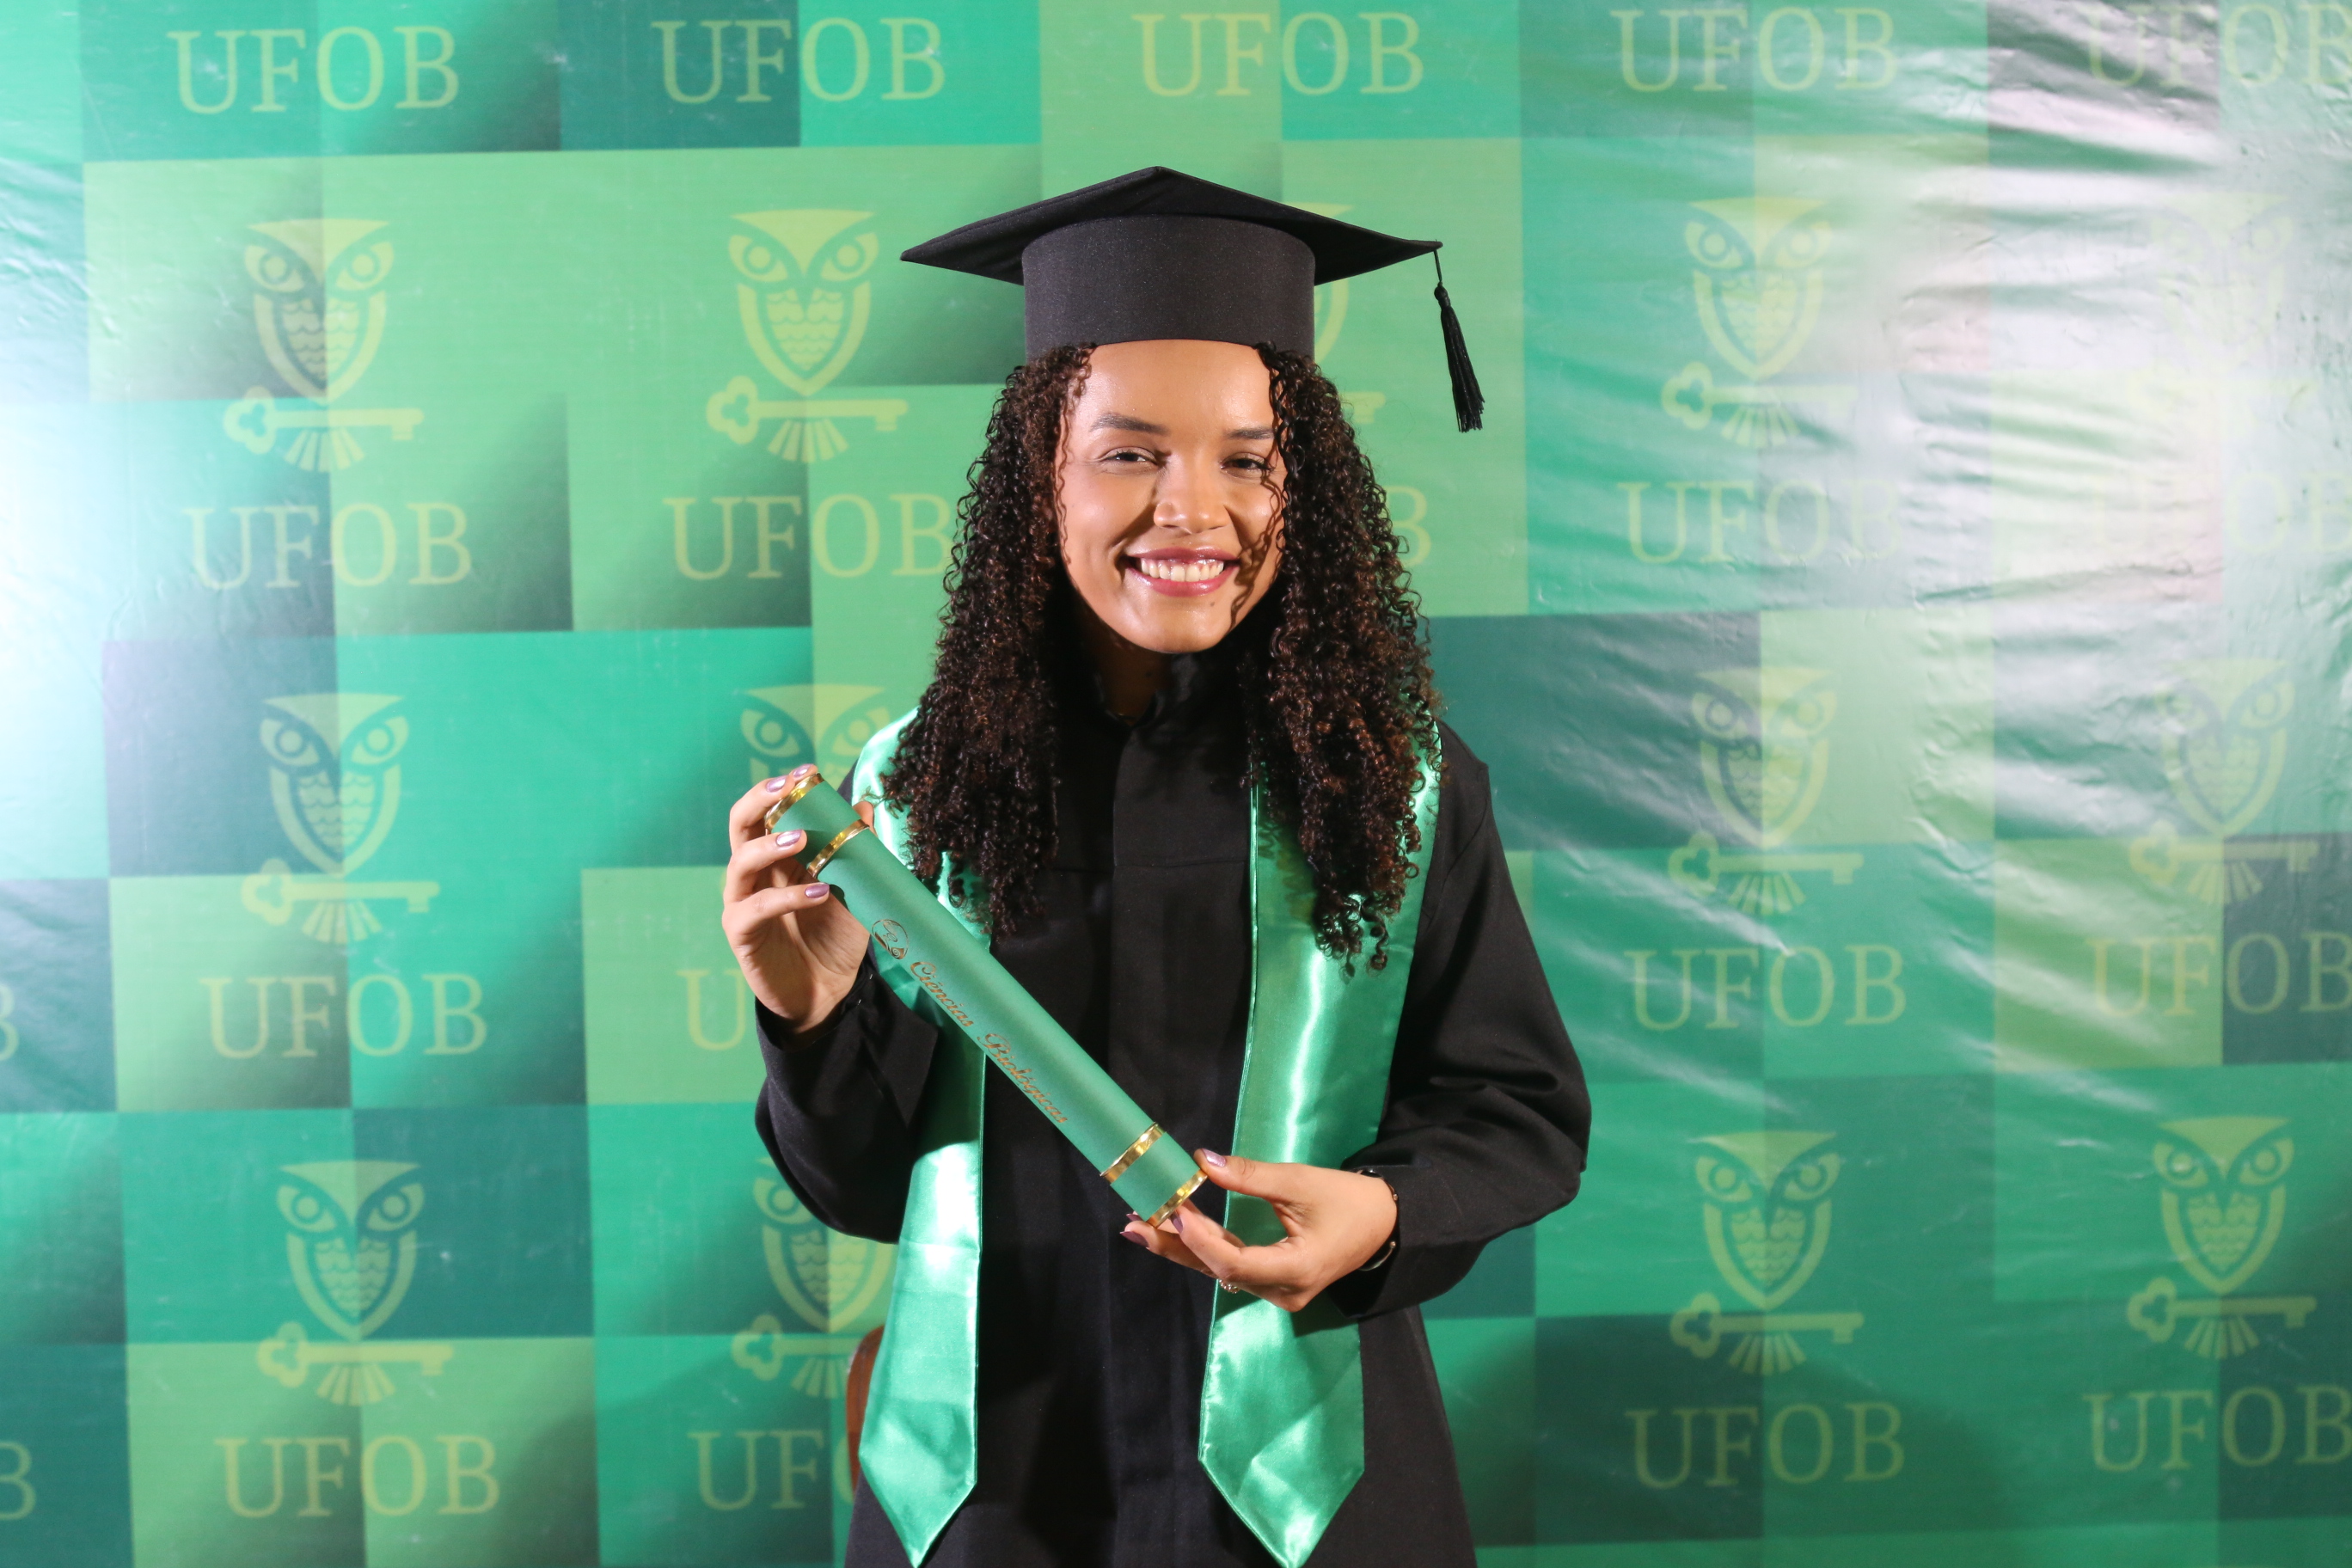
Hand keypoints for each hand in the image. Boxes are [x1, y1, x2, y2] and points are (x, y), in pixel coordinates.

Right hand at [723, 765, 874, 1033]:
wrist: (829, 993)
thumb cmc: (835, 937)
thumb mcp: (855, 891)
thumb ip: (858, 852)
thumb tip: (866, 807)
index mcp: (777, 857)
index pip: (768, 812)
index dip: (782, 788)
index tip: (809, 769)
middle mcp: (754, 874)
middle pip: (741, 825)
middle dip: (760, 799)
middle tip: (787, 786)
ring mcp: (743, 902)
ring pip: (740, 862)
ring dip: (770, 845)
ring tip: (802, 838)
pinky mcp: (742, 934)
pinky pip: (755, 909)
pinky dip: (785, 897)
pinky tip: (817, 893)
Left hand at [1120, 1151, 1396, 1312]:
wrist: (1384, 1224)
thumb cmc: (1349, 1201)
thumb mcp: (1301, 1182)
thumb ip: (1251, 1177)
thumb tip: (1203, 1161)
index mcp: (1297, 1270)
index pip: (1235, 1262)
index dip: (1200, 1238)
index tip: (1174, 1208)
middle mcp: (1283, 1291)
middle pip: (1218, 1271)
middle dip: (1174, 1245)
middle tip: (1134, 1222)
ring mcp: (1278, 1291)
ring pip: (1220, 1271)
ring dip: (1181, 1247)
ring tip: (1140, 1225)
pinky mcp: (1273, 1282)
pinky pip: (1231, 1268)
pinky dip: (1202, 1248)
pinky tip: (1173, 1232)